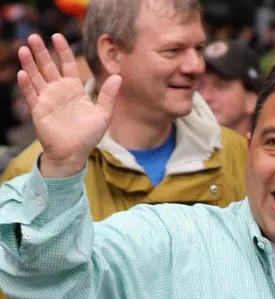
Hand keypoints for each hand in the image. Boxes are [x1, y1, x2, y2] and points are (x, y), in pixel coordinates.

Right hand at [17, 33, 121, 177]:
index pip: (67, 65)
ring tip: (24, 49)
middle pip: (49, 67)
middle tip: (34, 37)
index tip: (57, 36)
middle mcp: (59, 91)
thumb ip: (108, 96)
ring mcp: (47, 99)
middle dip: (42, 52)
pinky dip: (26, 85)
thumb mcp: (103, 115)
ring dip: (30, 64)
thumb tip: (118, 76)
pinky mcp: (39, 110)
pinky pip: (31, 95)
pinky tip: (24, 74)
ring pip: (36, 77)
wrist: (74, 154)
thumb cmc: (88, 136)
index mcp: (74, 89)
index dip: (63, 51)